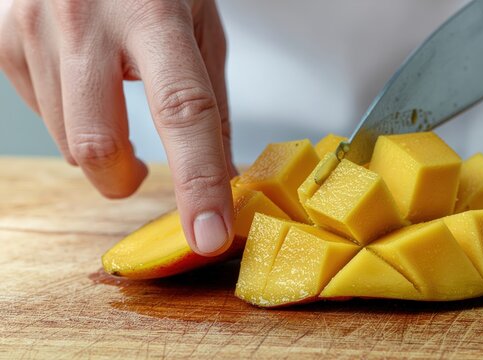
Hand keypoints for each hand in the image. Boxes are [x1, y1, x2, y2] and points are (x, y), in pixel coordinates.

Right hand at [0, 0, 236, 255]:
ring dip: (98, 146)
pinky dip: (67, 115)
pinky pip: (38, 110)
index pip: (183, 112)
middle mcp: (88, 19)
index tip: (209, 235)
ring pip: (66, 138)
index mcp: (155, 14)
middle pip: (98, 145)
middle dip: (123, 180)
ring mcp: (35, 26)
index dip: (199, 182)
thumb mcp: (200, 22)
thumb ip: (209, 99)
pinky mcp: (2, 37)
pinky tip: (80, 80)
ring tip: (112, 103)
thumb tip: (223, 172)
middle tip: (141, 171)